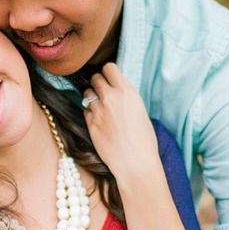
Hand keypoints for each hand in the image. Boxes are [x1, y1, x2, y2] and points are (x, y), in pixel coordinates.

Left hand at [83, 63, 157, 181]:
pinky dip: (90, 113)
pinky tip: (99, 122)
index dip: (107, 73)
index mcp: (127, 92)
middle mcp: (111, 97)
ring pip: (86, 93)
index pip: (109, 67)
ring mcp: (98, 110)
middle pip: (95, 78)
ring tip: (100, 109)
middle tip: (103, 94)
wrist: (135, 162)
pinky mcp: (90, 123)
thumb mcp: (140, 111)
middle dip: (98, 84)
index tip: (109, 80)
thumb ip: (126, 98)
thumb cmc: (143, 140)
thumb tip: (116, 91)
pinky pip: (85, 110)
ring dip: (91, 98)